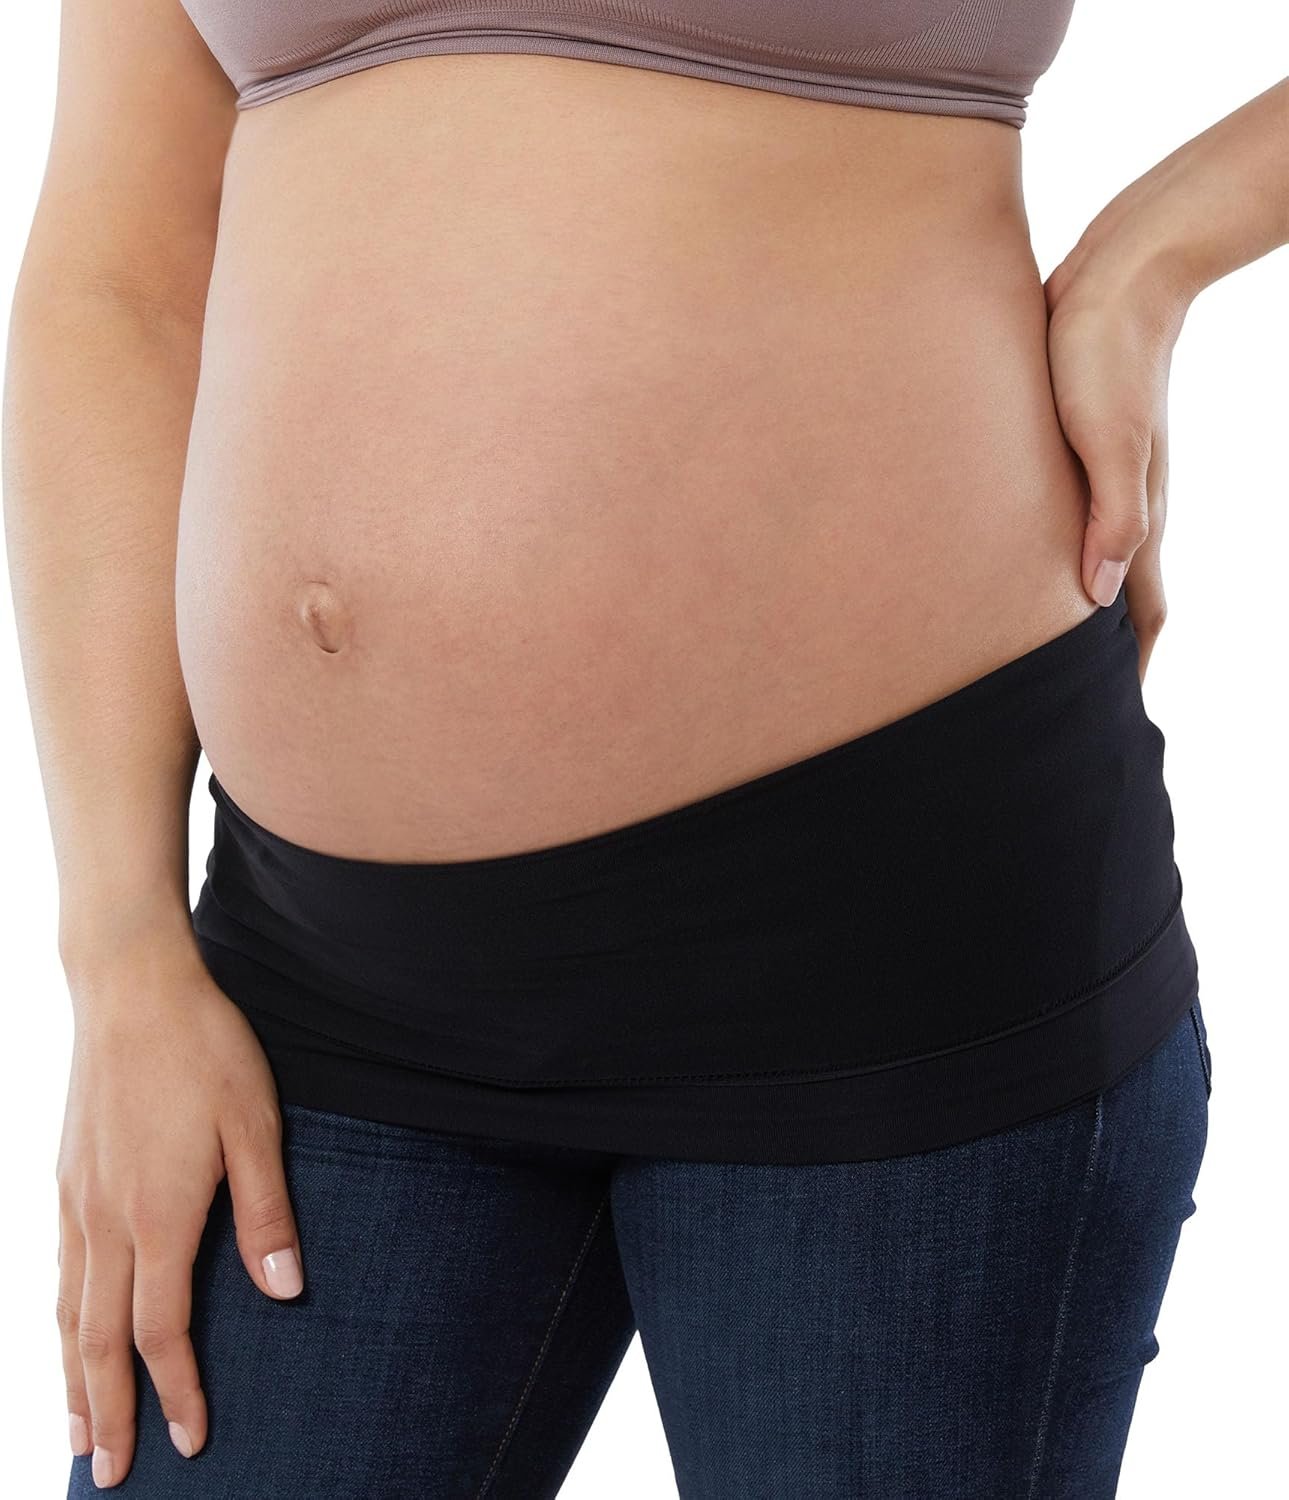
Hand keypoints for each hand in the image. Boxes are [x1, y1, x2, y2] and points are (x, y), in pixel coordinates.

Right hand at [56, 932, 302, 1487]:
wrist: (130, 989)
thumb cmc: (205, 1051)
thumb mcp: (256, 1126)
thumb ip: (267, 1214)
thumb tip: (285, 1295)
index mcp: (160, 1216)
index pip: (161, 1332)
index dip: (176, 1391)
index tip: (191, 1442)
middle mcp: (106, 1222)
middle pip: (100, 1340)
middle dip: (108, 1412)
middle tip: (108, 1476)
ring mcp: (76, 1201)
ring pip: (66, 1313)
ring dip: (71, 1379)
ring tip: (75, 1432)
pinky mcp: (63, 1177)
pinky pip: (56, 1270)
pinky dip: (58, 1320)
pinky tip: (65, 1331)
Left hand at [1043, 218, 1190, 679]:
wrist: (1119, 270)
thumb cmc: (1106, 351)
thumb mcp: (1108, 437)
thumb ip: (1112, 516)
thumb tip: (1099, 597)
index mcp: (1136, 513)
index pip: (1143, 612)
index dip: (1131, 667)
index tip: (1111, 719)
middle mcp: (1122, 504)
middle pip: (1118, 598)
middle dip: (1103, 653)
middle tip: (1069, 701)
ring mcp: (1098, 478)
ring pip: (1090, 561)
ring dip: (1075, 610)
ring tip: (1044, 651)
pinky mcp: (1071, 448)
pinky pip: (1067, 521)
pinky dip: (1055, 558)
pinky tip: (1022, 564)